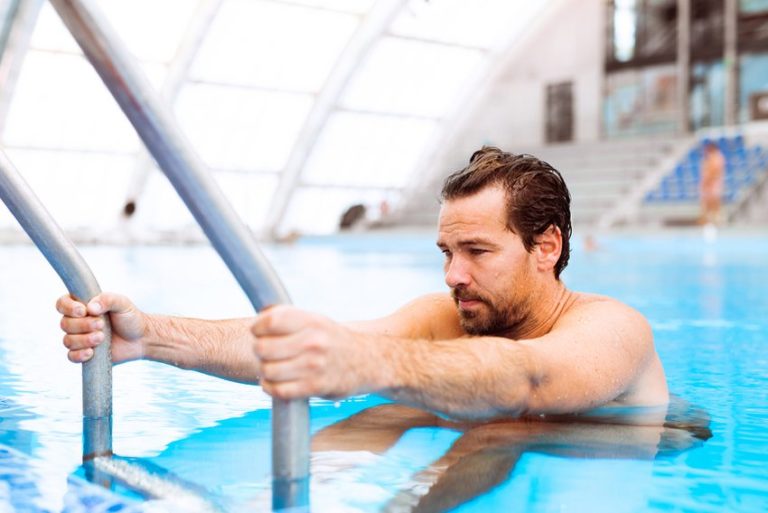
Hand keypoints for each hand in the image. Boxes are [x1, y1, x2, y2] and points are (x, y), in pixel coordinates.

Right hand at [56, 292, 147, 363]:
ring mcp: (80, 338)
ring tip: (102, 337)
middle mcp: (77, 321)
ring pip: (68, 340)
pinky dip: (79, 355)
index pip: (62, 304)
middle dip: (83, 325)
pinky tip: (92, 352)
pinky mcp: (84, 353)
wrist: (141, 338)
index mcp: (83, 305)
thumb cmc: (130, 318)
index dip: (68, 308)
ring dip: (84, 339)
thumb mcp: (122, 303)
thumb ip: (107, 299)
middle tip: (102, 325)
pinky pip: (71, 356)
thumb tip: (91, 307)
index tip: (84, 311)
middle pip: (64, 324)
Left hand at [252, 305, 384, 399]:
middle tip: (265, 352)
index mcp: (312, 321)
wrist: (366, 362)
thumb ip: (289, 318)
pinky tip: (275, 382)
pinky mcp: (315, 387)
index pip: (270, 321)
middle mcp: (313, 342)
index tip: (258, 332)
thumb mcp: (316, 321)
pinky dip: (271, 387)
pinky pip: (279, 390)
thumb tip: (260, 314)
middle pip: (263, 347)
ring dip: (265, 371)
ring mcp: (315, 366)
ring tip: (271, 368)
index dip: (257, 327)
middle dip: (259, 351)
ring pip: (268, 370)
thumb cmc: (332, 340)